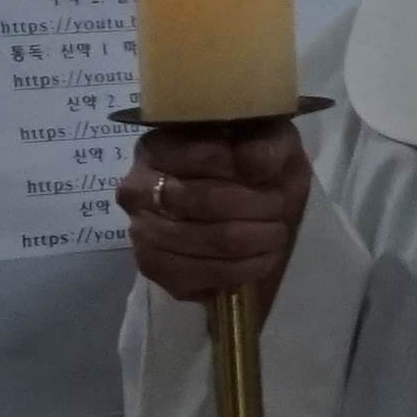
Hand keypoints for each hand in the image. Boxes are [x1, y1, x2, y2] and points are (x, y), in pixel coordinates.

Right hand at [121, 124, 309, 307]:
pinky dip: (246, 268)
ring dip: (257, 238)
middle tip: (279, 207)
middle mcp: (136, 188)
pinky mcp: (155, 269)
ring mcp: (141, 231)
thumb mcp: (271, 143)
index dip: (244, 169)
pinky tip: (263, 257)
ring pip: (211, 239)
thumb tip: (250, 162)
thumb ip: (265, 143)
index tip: (270, 176)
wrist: (255, 219)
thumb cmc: (257, 170)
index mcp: (158, 147)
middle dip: (257, 206)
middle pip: (207, 201)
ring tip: (276, 231)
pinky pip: (205, 273)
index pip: (202, 156)